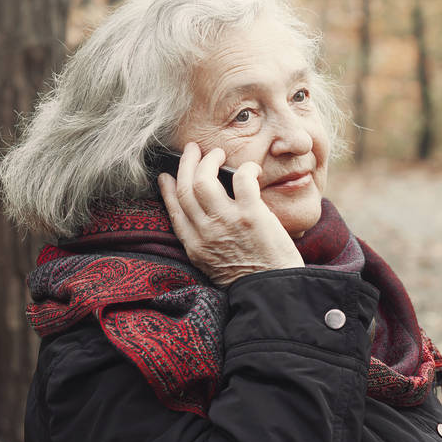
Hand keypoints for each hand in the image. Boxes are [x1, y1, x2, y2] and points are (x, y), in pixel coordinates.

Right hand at [157, 142, 303, 286]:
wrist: (274, 291)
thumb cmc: (252, 278)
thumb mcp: (215, 265)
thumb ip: (208, 241)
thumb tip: (210, 214)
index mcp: (195, 246)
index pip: (174, 210)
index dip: (168, 189)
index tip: (167, 176)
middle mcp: (206, 232)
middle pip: (185, 188)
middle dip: (186, 164)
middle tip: (192, 150)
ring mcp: (227, 222)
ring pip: (203, 180)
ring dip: (209, 161)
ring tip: (217, 153)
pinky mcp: (251, 215)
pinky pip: (242, 180)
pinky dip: (246, 169)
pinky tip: (252, 168)